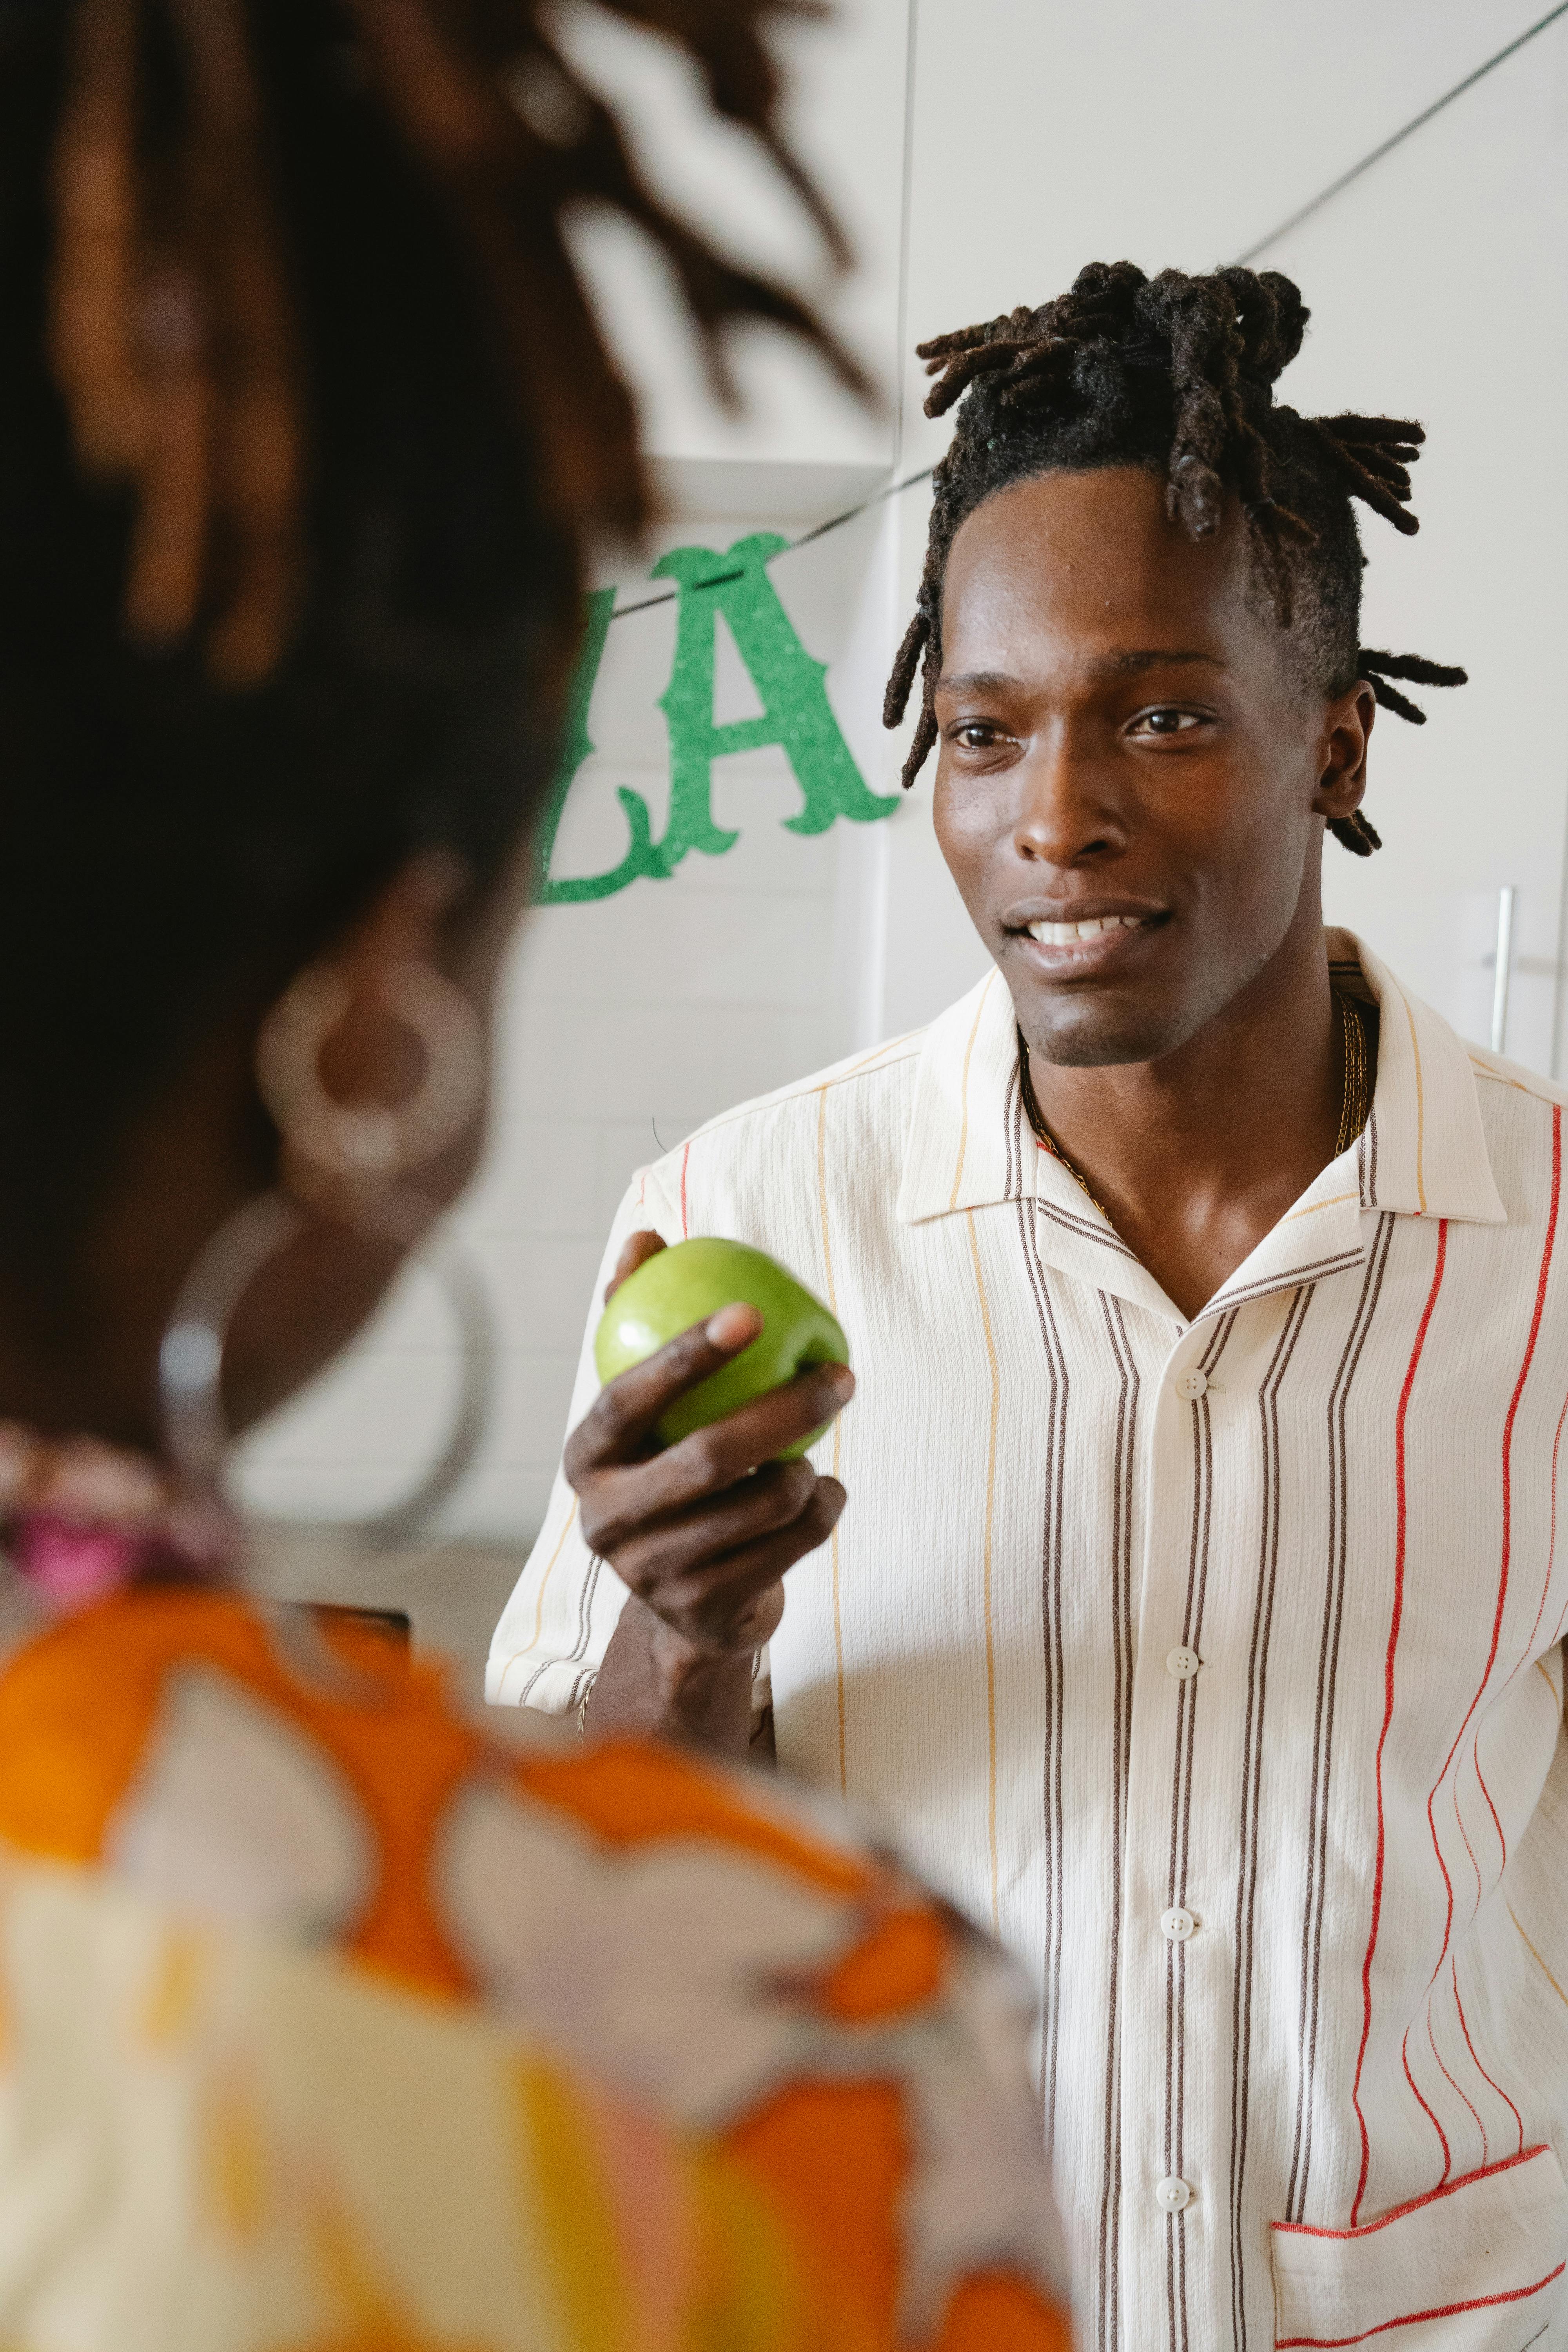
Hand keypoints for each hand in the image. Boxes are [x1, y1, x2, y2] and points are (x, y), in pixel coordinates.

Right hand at [564, 1231, 851, 1668]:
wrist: (689, 1603)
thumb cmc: (673, 1471)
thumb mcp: (653, 1408)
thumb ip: (640, 1320)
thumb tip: (645, 1236)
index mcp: (586, 1459)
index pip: (628, 1397)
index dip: (685, 1353)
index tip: (749, 1311)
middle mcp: (605, 1521)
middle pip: (706, 1457)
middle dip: (785, 1409)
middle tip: (840, 1375)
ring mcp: (653, 1575)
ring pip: (759, 1504)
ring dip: (806, 1469)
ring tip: (814, 1450)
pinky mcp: (705, 1612)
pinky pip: (789, 1547)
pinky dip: (823, 1510)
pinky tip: (821, 1494)